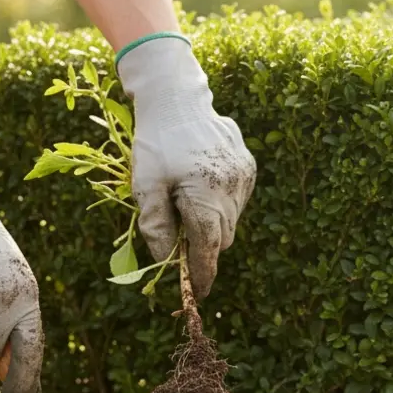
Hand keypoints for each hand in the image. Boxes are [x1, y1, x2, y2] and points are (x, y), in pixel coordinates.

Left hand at [115, 34, 254, 298]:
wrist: (177, 99)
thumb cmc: (155, 143)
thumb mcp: (144, 185)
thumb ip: (155, 226)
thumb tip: (165, 260)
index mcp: (205, 197)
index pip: (208, 250)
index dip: (202, 274)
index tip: (197, 293)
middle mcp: (231, 190)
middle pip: (221, 238)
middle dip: (203, 245)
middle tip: (179, 237)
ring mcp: (244, 177)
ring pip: (231, 220)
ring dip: (211, 222)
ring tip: (186, 199)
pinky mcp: (248, 167)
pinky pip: (237, 200)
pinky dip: (220, 203)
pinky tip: (200, 181)